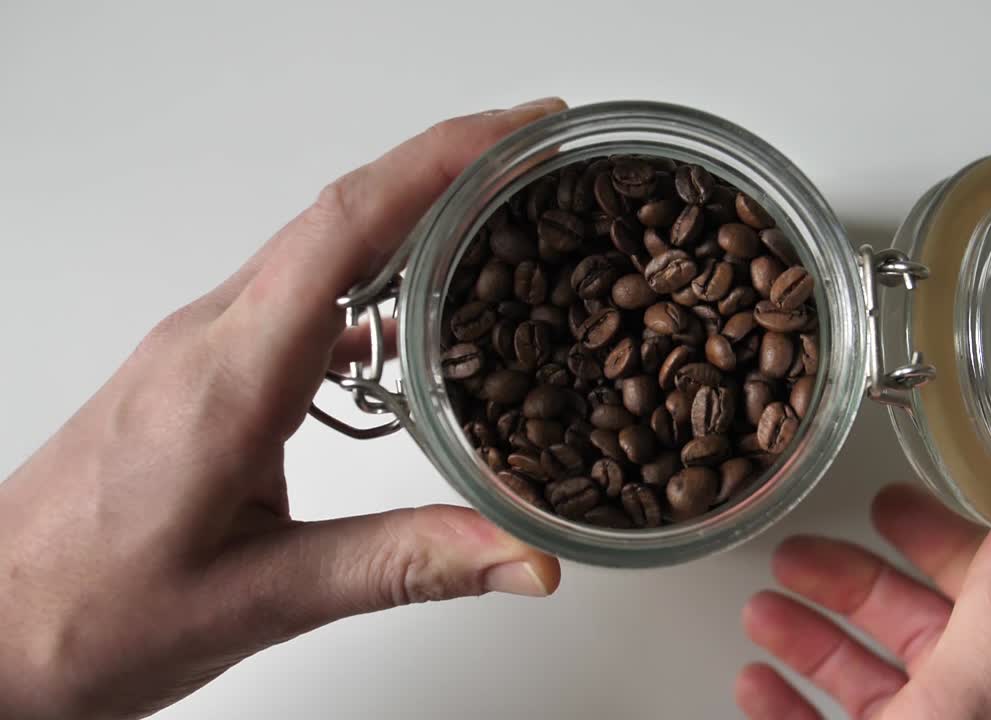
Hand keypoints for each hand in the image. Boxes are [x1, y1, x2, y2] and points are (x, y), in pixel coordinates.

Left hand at [0, 98, 568, 719]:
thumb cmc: (87, 613)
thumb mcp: (264, 597)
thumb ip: (404, 565)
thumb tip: (522, 554)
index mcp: (227, 376)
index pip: (343, 228)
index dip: (438, 163)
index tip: (515, 130)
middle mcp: (209, 338)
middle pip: (337, 213)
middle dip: (443, 165)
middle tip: (532, 155)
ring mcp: (198, 347)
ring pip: (314, 247)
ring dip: (405, 214)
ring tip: (492, 215)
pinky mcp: (196, 369)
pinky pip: (291, 292)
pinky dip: (362, 276)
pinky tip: (406, 317)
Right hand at [737, 482, 990, 719]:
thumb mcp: (972, 695)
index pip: (988, 590)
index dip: (937, 537)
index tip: (890, 502)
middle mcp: (976, 715)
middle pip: (916, 628)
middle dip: (850, 583)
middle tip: (798, 552)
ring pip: (866, 679)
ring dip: (810, 637)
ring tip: (761, 610)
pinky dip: (787, 702)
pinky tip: (757, 684)